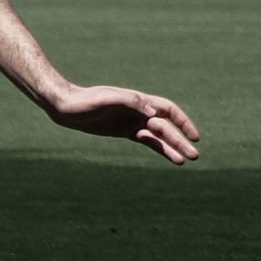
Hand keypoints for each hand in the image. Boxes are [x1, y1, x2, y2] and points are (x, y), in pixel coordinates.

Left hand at [46, 83, 200, 163]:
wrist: (66, 107)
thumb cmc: (85, 100)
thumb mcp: (107, 99)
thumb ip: (131, 102)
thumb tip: (153, 112)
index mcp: (139, 101)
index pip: (169, 110)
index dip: (183, 122)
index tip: (195, 136)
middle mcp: (139, 111)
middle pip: (166, 127)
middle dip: (180, 140)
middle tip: (195, 156)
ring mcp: (132, 122)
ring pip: (159, 137)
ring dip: (173, 147)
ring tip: (186, 161)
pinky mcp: (124, 131)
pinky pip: (147, 141)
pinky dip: (159, 149)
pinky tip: (170, 157)